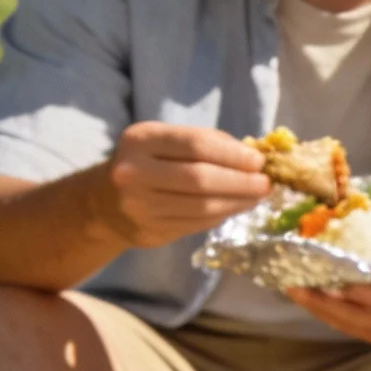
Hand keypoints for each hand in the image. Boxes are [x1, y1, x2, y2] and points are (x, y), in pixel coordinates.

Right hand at [96, 122, 269, 246]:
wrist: (105, 202)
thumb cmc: (148, 163)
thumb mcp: (166, 141)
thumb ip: (206, 142)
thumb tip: (253, 155)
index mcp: (141, 140)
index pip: (195, 145)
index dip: (232, 154)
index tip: (258, 161)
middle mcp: (134, 172)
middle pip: (200, 178)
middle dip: (240, 181)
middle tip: (265, 183)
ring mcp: (140, 205)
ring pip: (201, 206)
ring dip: (237, 202)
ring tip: (257, 197)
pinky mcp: (149, 230)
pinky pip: (196, 223)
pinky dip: (222, 215)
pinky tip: (236, 208)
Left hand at [287, 238, 370, 345]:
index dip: (367, 294)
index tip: (341, 281)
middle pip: (364, 318)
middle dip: (331, 303)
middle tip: (302, 284)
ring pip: (350, 326)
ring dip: (320, 309)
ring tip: (294, 289)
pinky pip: (346, 328)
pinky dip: (323, 313)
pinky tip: (304, 297)